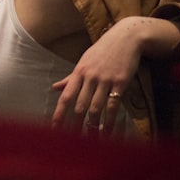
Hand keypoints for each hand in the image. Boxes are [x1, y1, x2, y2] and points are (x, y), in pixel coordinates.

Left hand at [51, 16, 179, 133]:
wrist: (126, 37)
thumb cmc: (103, 50)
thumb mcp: (84, 61)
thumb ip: (70, 77)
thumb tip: (54, 88)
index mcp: (79, 72)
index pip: (66, 96)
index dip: (59, 113)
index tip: (54, 128)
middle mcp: (90, 77)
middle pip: (79, 106)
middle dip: (74, 125)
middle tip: (71, 142)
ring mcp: (105, 80)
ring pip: (95, 108)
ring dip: (92, 126)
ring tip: (90, 140)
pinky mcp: (120, 82)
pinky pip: (113, 105)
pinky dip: (110, 121)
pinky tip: (108, 132)